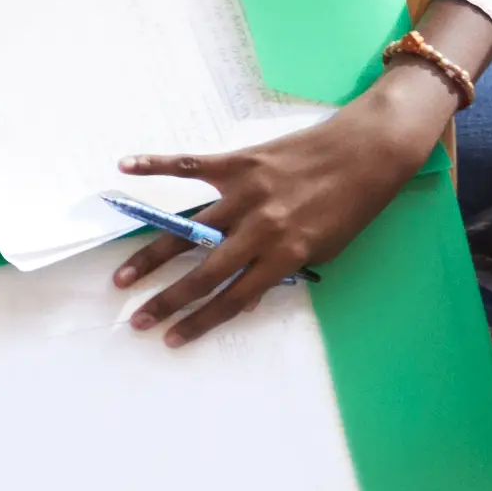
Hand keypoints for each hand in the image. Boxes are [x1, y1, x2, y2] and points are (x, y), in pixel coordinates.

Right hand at [109, 92, 444, 345]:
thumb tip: (245, 291)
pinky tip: (125, 167)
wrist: (369, 151)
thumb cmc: (353, 205)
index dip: (200, 322)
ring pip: (189, 229)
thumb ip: (284, 269)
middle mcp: (260, 226)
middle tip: (136, 320)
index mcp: (285, 253)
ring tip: (122, 278)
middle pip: (204, 272)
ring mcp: (246, 192)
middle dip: (167, 300)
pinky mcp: (239, 162)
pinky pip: (190, 165)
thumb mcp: (326, 250)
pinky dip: (156, 165)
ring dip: (152, 256)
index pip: (233, 298)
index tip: (172, 339)